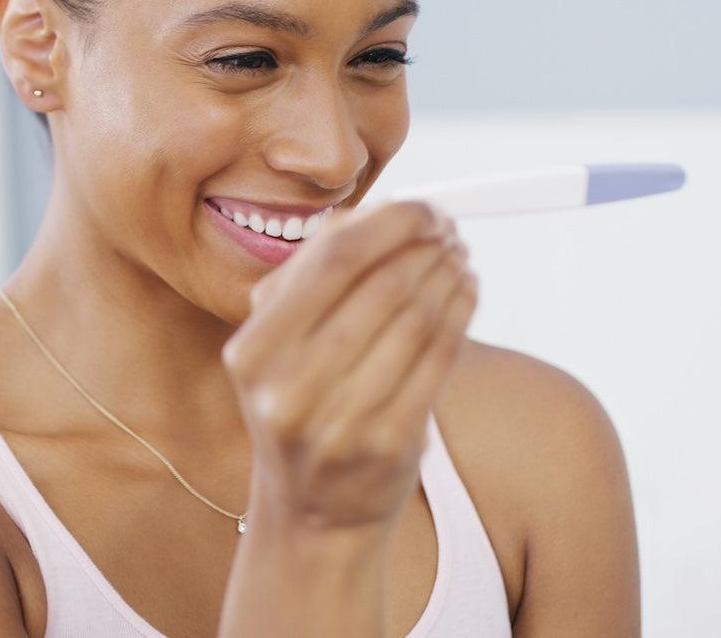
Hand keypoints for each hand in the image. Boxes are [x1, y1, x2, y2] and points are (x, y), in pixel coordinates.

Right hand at [221, 199, 477, 535]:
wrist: (311, 514)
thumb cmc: (304, 404)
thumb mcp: (282, 344)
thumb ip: (316, 276)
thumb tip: (379, 211)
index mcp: (253, 350)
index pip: (332, 259)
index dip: (389, 223)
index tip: (424, 207)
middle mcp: (286, 388)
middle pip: (378, 286)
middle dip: (426, 247)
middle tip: (451, 229)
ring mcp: (336, 422)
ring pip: (415, 321)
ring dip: (449, 278)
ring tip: (462, 259)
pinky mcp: (385, 446)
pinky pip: (437, 362)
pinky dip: (460, 317)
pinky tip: (467, 295)